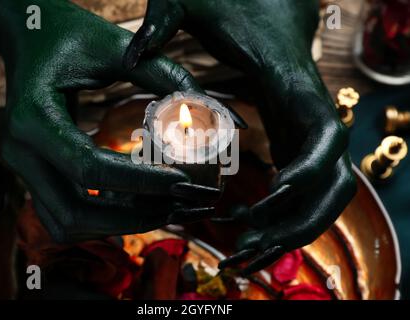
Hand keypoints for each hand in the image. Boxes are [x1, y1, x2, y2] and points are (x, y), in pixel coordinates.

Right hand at [0, 0, 222, 241]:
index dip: (141, 181)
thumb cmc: (67, 35)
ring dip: (118, 224)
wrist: (29, 37)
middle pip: (76, 210)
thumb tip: (209, 106)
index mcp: (34, 116)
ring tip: (164, 209)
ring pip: (68, 223)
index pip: (89, 167)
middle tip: (179, 205)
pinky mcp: (36, 174)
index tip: (184, 181)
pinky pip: (66, 215)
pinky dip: (102, 221)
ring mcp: (24, 167)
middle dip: (133, 216)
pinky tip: (136, 207)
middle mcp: (21, 150)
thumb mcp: (114, 46)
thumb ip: (163, 75)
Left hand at [125, 0, 356, 272]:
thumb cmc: (234, 2)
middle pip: (337, 182)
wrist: (266, 3)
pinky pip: (304, 189)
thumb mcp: (194, 1)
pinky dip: (284, 216)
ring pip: (325, 194)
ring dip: (293, 229)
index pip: (323, 137)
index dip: (306, 173)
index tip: (269, 196)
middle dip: (302, 220)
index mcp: (292, 84)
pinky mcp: (293, 139)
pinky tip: (247, 233)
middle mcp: (309, 115)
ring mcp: (304, 131)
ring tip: (244, 255)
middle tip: (250, 246)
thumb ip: (163, 19)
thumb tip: (130, 56)